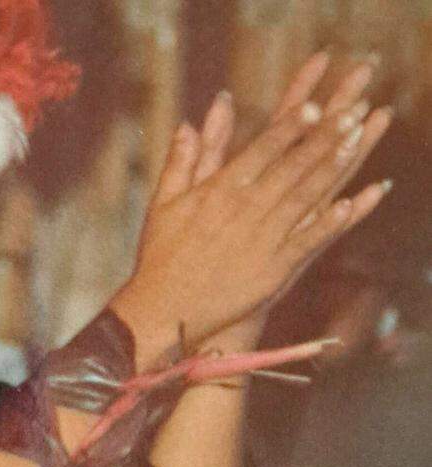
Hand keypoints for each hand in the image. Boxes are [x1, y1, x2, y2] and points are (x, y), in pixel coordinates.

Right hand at [111, 53, 392, 367]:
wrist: (166, 310)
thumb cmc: (160, 256)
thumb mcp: (163, 203)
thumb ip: (180, 161)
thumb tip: (189, 123)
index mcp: (218, 191)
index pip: (261, 150)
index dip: (290, 127)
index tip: (313, 106)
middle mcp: (244, 210)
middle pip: (292, 167)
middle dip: (323, 138)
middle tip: (350, 113)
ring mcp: (262, 239)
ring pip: (305, 196)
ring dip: (333, 167)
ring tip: (356, 142)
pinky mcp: (273, 269)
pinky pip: (308, 240)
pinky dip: (330, 221)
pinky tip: (351, 203)